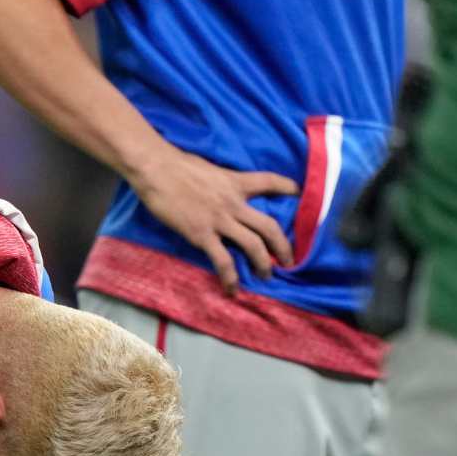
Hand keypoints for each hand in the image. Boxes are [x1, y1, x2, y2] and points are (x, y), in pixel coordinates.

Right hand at [128, 144, 297, 292]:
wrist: (157, 170)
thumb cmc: (176, 165)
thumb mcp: (209, 168)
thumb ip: (220, 181)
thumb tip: (219, 188)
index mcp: (235, 182)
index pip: (269, 182)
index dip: (287, 187)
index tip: (299, 194)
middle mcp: (234, 203)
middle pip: (269, 226)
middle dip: (282, 246)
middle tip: (288, 260)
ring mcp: (219, 220)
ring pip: (253, 245)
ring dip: (264, 264)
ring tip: (267, 276)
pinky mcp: (202, 234)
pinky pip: (223, 260)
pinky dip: (230, 277)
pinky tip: (233, 289)